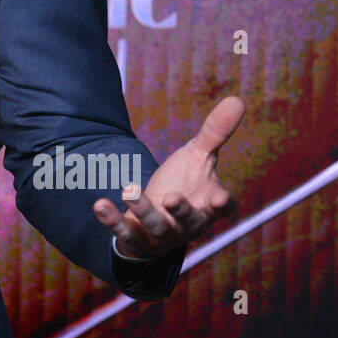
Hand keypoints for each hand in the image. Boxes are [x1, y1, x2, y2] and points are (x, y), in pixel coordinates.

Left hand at [93, 95, 243, 259]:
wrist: (159, 220)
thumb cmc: (186, 184)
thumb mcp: (198, 156)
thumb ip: (215, 132)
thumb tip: (237, 99)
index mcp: (208, 205)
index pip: (222, 207)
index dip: (222, 204)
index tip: (220, 198)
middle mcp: (189, 224)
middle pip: (189, 221)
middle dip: (181, 211)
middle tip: (171, 198)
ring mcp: (163, 234)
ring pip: (155, 226)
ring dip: (143, 210)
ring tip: (129, 190)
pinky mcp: (137, 238)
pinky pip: (124, 232)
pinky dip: (112, 220)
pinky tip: (100, 205)